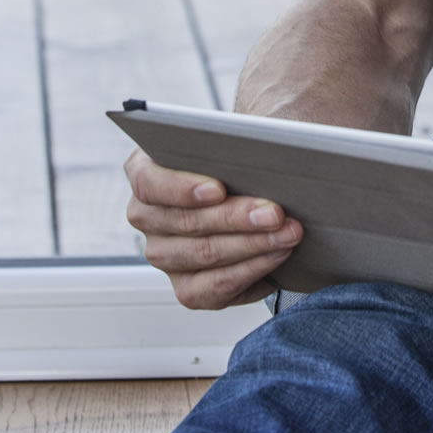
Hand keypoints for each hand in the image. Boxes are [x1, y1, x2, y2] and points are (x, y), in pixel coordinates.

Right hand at [124, 147, 303, 307]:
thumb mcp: (231, 146)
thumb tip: (263, 147)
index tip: (219, 189)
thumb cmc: (237, 165)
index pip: (149, 183)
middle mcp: (146, 217)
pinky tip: (277, 256)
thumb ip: (234, 144)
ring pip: (205, 254)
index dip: (182, 188)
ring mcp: (163, 255)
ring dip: (252, 244)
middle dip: (236, 218)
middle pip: (186, 222)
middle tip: (275, 213)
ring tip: (287, 234)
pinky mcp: (187, 288)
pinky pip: (215, 286)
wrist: (250, 196)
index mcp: (145, 173)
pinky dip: (251, 270)